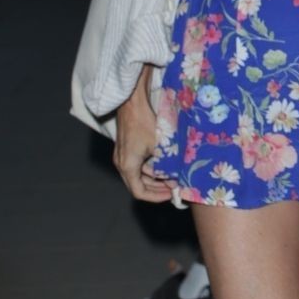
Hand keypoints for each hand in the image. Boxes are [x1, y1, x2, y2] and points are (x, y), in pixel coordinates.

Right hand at [113, 84, 172, 202]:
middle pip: (138, 185)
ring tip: (172, 175)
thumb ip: (168, 166)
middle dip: (156, 188)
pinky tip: (164, 164)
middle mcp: (121, 163)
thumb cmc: (145, 122)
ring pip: (138, 175)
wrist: (133, 101)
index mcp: (127, 166)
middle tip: (174, 186)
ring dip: (154, 177)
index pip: (139, 192)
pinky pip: (137, 164)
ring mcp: (121, 155)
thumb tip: (176, 180)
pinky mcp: (125, 147)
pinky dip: (150, 167)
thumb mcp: (161, 147)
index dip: (156, 197)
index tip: (171, 194)